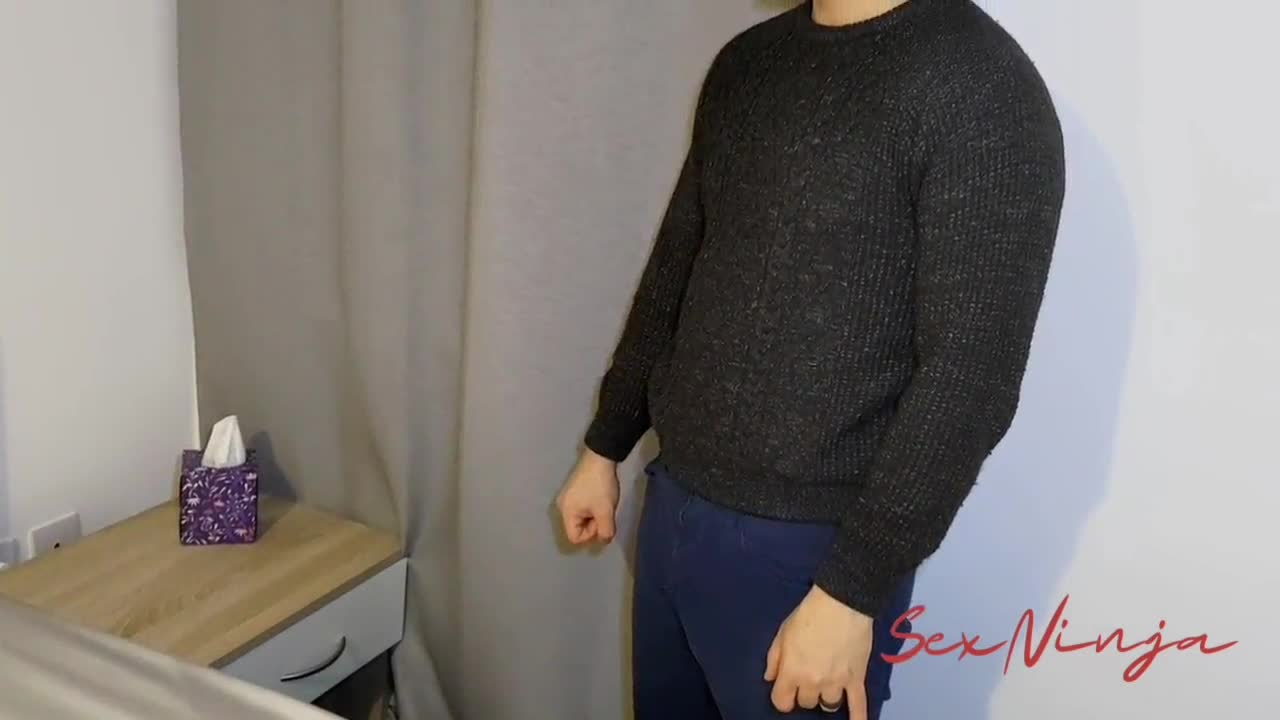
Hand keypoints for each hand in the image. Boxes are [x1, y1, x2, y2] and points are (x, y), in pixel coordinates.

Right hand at [555, 449, 619, 544]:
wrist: (600, 457)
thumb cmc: (600, 486)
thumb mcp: (605, 511)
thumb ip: (605, 531)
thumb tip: (604, 540)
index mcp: (565, 512)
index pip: (574, 538)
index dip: (590, 535)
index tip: (601, 521)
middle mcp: (561, 506)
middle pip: (577, 528)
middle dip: (592, 525)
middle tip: (604, 512)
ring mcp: (566, 497)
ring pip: (580, 517)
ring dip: (593, 515)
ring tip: (603, 503)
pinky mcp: (572, 489)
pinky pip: (581, 507)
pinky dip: (591, 506)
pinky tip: (599, 497)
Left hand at [764, 585, 874, 718]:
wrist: (842, 603)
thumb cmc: (808, 614)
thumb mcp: (782, 632)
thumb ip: (774, 658)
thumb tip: (770, 679)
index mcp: (792, 671)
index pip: (782, 702)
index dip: (783, 698)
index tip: (786, 691)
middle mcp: (813, 682)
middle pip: (806, 703)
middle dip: (805, 692)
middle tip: (809, 677)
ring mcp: (836, 683)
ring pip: (828, 705)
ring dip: (825, 697)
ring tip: (826, 685)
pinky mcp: (856, 679)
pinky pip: (858, 706)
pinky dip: (858, 718)